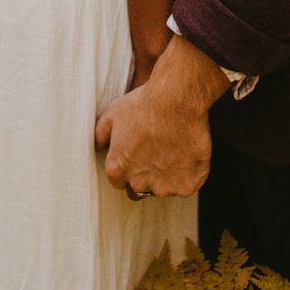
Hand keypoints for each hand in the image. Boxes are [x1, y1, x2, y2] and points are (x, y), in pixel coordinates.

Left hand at [94, 35, 229, 199]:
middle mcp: (139, 184)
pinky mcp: (187, 186)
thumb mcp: (113, 114)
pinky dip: (190, 174)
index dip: (129, 167)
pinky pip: (188, 185)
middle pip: (140, 189)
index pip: (119, 181)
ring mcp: (164, 188)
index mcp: (117, 169)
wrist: (176, 100)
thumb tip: (98, 147)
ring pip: (166, 189)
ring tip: (175, 148)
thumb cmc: (144, 104)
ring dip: (169, 175)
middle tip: (158, 152)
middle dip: (147, 176)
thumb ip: (101, 135)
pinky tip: (189, 153)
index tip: (140, 154)